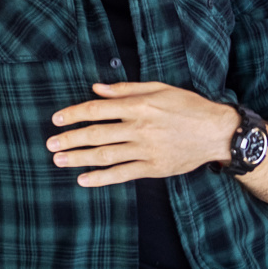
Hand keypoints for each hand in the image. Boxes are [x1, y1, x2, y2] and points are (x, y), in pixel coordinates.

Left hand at [47, 81, 239, 185]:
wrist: (218, 132)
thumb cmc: (188, 106)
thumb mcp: (159, 88)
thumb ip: (126, 89)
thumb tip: (96, 89)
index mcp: (139, 105)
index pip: (97, 110)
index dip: (74, 114)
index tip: (56, 119)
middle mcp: (140, 128)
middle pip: (96, 134)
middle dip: (70, 139)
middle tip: (49, 144)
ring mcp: (146, 150)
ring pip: (106, 155)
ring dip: (79, 158)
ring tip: (59, 160)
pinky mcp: (154, 168)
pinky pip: (123, 174)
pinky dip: (102, 178)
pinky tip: (84, 180)